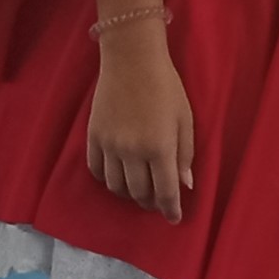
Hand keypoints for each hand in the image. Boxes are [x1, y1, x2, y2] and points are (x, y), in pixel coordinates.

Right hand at [86, 29, 193, 219]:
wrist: (131, 60)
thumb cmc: (166, 86)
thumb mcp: (185, 119)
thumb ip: (185, 154)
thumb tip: (186, 185)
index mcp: (160, 147)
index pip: (165, 191)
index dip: (170, 209)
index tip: (174, 219)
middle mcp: (132, 151)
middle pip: (139, 192)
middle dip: (151, 203)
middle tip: (158, 204)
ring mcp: (109, 145)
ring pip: (116, 186)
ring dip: (130, 194)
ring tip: (139, 191)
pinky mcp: (93, 137)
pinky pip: (97, 170)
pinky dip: (108, 180)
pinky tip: (118, 177)